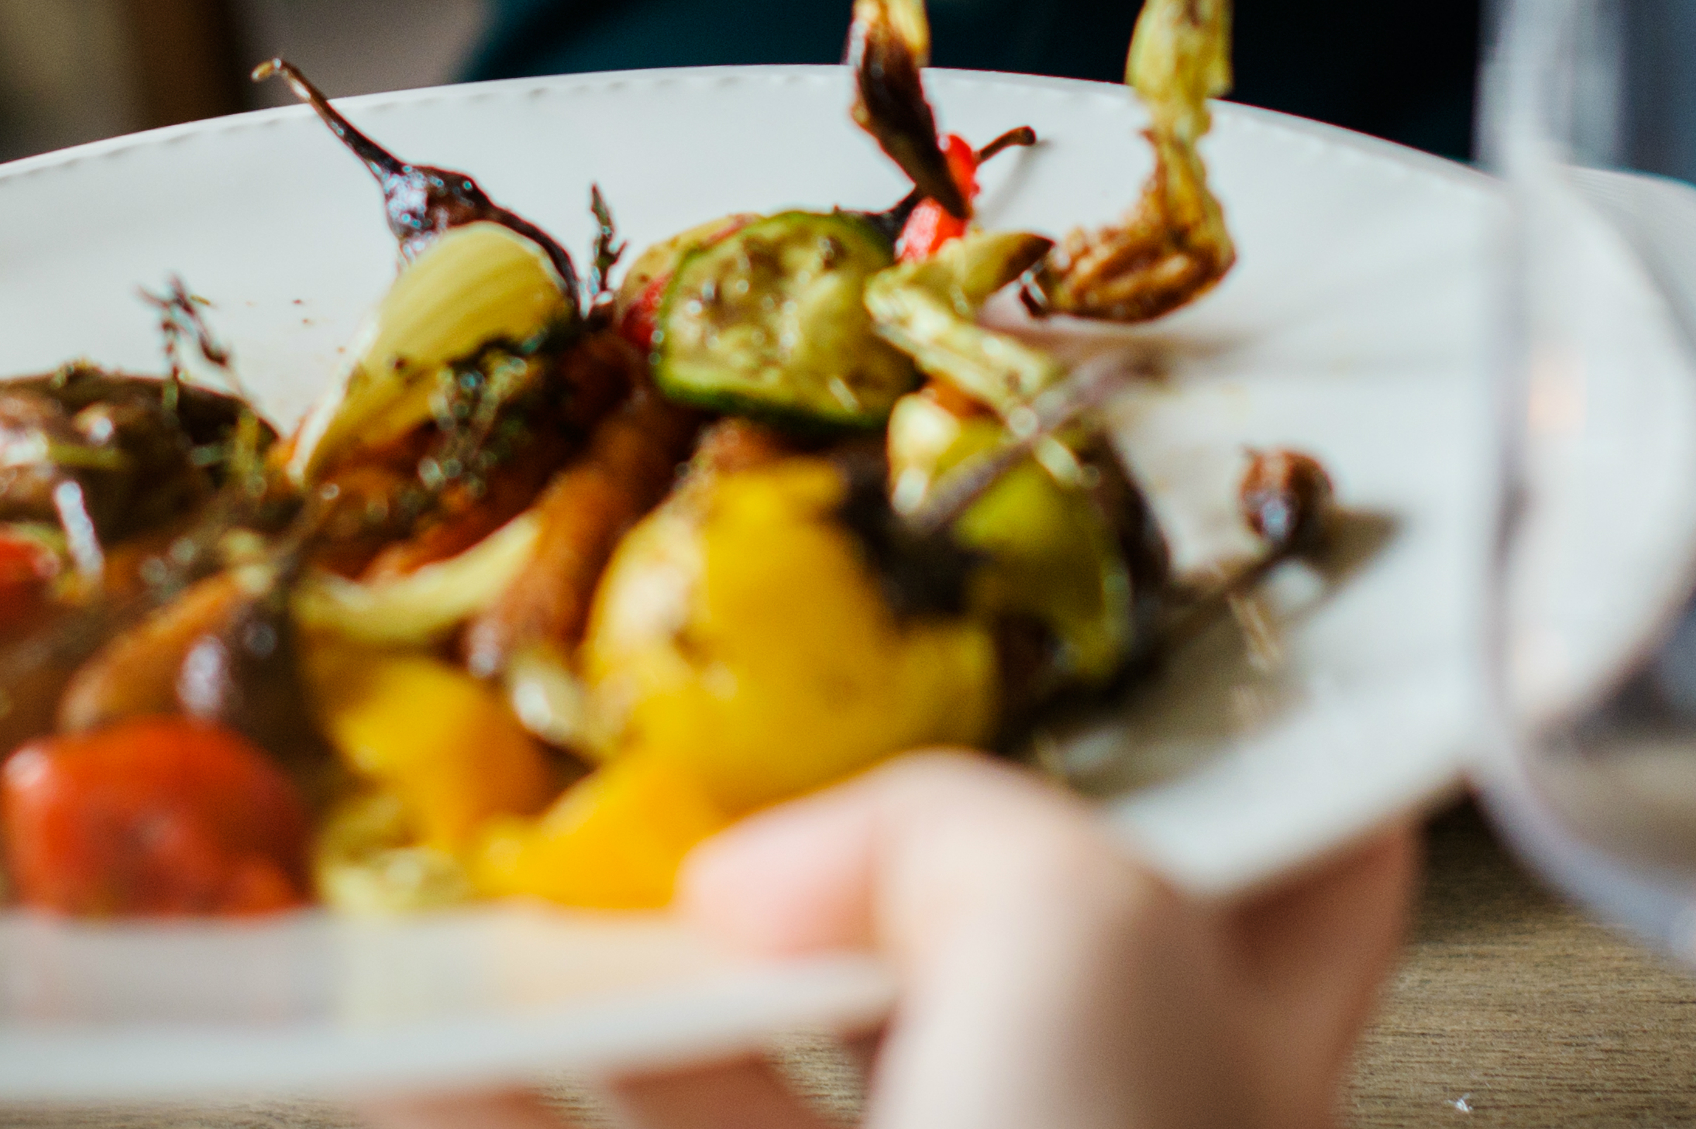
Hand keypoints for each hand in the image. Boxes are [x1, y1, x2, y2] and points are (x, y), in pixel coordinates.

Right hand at [374, 753, 1417, 1128]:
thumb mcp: (1089, 965)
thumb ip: (964, 840)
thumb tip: (780, 870)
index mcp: (1225, 1054)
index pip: (1293, 857)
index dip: (1220, 727)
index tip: (1095, 613)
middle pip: (973, 944)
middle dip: (830, 841)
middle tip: (715, 722)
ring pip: (762, 1083)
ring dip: (623, 980)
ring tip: (496, 877)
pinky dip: (502, 1094)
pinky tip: (402, 1051)